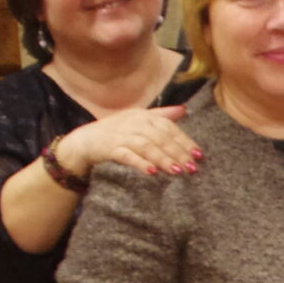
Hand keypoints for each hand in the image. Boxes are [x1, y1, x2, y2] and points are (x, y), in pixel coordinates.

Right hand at [55, 105, 197, 179]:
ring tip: (177, 171)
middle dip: (178, 152)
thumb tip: (184, 110)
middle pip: (160, 137)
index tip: (199, 155)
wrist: (84, 140)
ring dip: (163, 159)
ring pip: (146, 146)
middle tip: (192, 167)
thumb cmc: (116, 131)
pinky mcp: (109, 148)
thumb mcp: (138, 120)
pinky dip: (140, 163)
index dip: (184, 140)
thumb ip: (161, 116)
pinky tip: (151, 172)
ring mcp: (120, 135)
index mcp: (142, 115)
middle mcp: (133, 122)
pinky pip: (127, 155)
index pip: (168, 127)